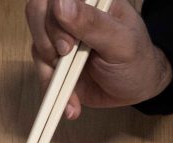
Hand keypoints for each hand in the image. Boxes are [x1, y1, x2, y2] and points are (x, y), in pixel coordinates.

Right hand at [24, 0, 172, 117]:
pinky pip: (40, 70)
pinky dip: (53, 89)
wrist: (135, 90)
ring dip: (50, 69)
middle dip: (47, 40)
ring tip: (74, 86)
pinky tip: (72, 103)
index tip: (68, 44)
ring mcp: (60, 36)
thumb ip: (92, 23)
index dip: (54, 17)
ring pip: (36, 43)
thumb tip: (60, 4)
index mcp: (91, 0)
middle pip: (37, 12)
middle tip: (66, 56)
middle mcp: (72, 14)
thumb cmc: (136, 61)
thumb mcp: (120, 42)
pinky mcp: (54, 60)